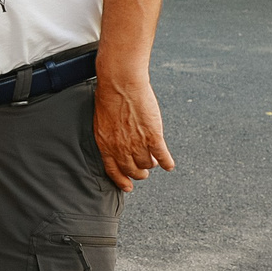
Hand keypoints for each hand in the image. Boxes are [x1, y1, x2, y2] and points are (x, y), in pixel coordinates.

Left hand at [94, 71, 173, 192]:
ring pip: (147, 164)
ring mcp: (137, 143)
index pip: (112, 170)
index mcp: (105, 144)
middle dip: (139, 173)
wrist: (121, 83)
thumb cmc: (109, 95)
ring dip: (152, 164)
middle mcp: (121, 148)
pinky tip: (169, 165)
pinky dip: (167, 162)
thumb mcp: (102, 121)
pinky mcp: (153, 136)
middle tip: (144, 171)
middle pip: (132, 170)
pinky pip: (162, 156)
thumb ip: (109, 135)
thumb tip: (115, 143)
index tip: (127, 187)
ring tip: (154, 161)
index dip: (121, 180)